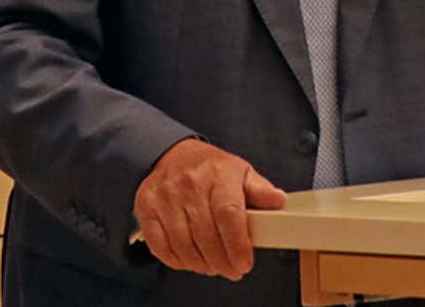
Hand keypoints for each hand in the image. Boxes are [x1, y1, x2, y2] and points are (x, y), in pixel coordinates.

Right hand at [132, 138, 286, 279]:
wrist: (173, 154)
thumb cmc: (210, 169)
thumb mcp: (241, 172)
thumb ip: (260, 190)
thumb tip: (278, 201)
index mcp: (217, 174)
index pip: (229, 214)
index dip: (238, 244)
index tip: (244, 263)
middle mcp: (189, 184)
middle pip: (206, 235)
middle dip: (222, 261)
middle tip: (232, 270)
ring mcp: (164, 196)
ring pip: (183, 244)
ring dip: (201, 264)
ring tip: (213, 266)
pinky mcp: (146, 208)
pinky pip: (160, 245)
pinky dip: (177, 260)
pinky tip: (190, 260)